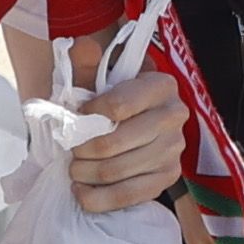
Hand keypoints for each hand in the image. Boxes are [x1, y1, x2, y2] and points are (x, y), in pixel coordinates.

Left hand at [68, 64, 191, 215]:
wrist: (129, 125)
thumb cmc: (110, 101)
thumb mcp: (96, 80)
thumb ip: (86, 64)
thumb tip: (83, 45)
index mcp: (160, 85)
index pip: (117, 106)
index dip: (87, 115)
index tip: (77, 116)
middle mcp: (174, 116)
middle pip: (112, 144)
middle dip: (80, 150)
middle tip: (69, 149)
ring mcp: (173, 150)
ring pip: (115, 171)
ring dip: (84, 173)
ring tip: (74, 168)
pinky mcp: (168, 178)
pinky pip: (126, 196)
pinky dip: (95, 198)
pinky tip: (82, 190)